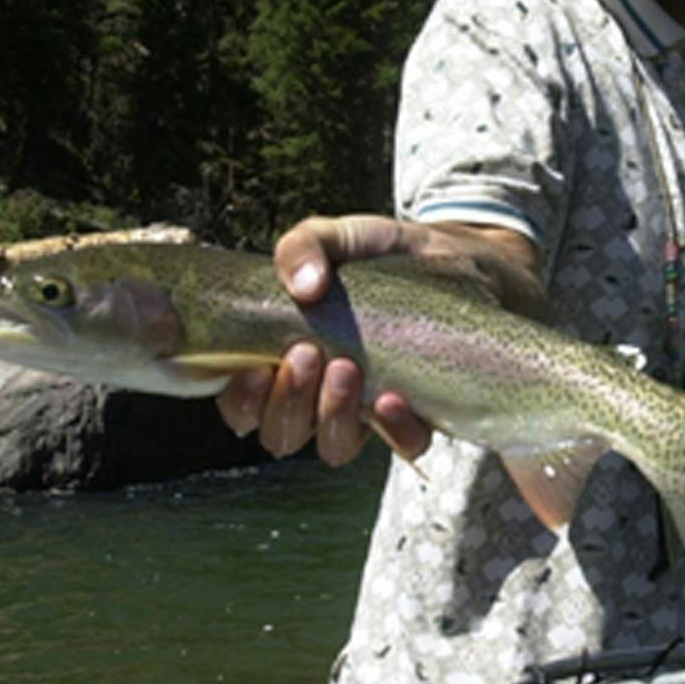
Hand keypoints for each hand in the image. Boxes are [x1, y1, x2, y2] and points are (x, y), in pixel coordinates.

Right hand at [215, 215, 437, 465]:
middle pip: (282, 435)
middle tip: (308, 352)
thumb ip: (301, 247)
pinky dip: (394, 429)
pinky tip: (391, 396)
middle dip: (289, 401)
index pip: (243, 408)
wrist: (442, 253)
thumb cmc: (370, 255)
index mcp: (278, 363)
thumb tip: (304, 286)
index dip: (242, 401)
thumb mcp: (329, 236)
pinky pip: (403, 445)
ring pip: (335, 447)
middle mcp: (315, 398)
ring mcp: (363, 412)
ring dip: (333, 415)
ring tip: (346, 366)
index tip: (257, 367)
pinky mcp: (414, 415)